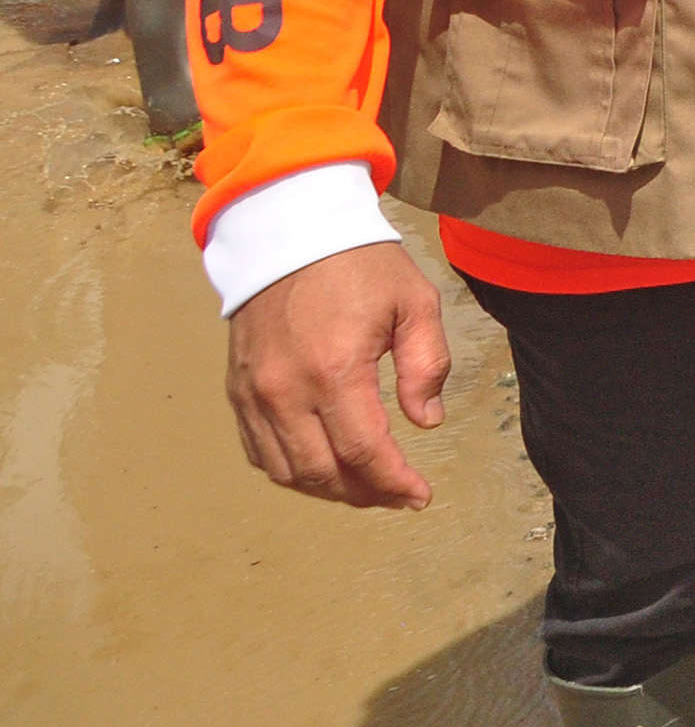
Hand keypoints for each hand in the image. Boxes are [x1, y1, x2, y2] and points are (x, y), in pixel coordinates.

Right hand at [226, 241, 449, 509]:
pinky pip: (259, 451)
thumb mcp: (415, 303)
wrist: (289, 230)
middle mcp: (286, 390)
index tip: (420, 496)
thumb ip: (426, 365)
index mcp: (334, 370)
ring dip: (328, 490)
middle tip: (398, 495)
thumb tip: (425, 421)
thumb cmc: (360, 264)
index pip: (364, 452)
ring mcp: (255, 393)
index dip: (394, 483)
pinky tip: (323, 467)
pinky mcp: (238, 390)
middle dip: (366, 494)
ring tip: (366, 487)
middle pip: (323, 472)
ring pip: (288, 471)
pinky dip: (292, 470)